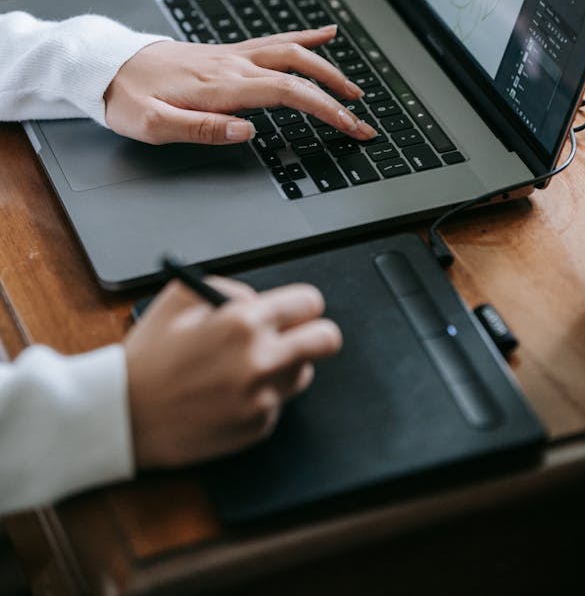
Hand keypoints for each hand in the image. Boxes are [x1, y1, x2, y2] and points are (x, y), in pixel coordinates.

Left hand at [104, 25, 375, 144]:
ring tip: (353, 86)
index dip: (326, 110)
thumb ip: (201, 129)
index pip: (289, 94)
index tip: (351, 127)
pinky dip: (304, 36)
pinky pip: (273, 40)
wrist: (108, 66)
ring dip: (327, 68)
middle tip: (361, 117)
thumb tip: (246, 132)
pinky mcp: (227, 53)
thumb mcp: (153, 126)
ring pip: (292, 53)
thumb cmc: (127, 98)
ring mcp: (232, 55)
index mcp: (221, 86)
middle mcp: (233, 65)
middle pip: (299, 72)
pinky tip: (324, 34)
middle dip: (337, 94)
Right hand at [125, 277, 341, 466]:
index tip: (295, 310)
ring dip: (284, 366)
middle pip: (327, 340)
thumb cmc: (149, 355)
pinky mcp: (257, 429)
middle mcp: (261, 360)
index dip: (301, 305)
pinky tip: (226, 395)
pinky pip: (276, 404)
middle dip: (315, 333)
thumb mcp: (180, 297)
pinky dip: (260, 397)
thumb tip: (261, 299)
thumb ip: (229, 290)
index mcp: (244, 322)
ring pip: (302, 373)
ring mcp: (262, 399)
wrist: (123, 415)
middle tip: (296, 335)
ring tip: (243, 367)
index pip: (310, 304)